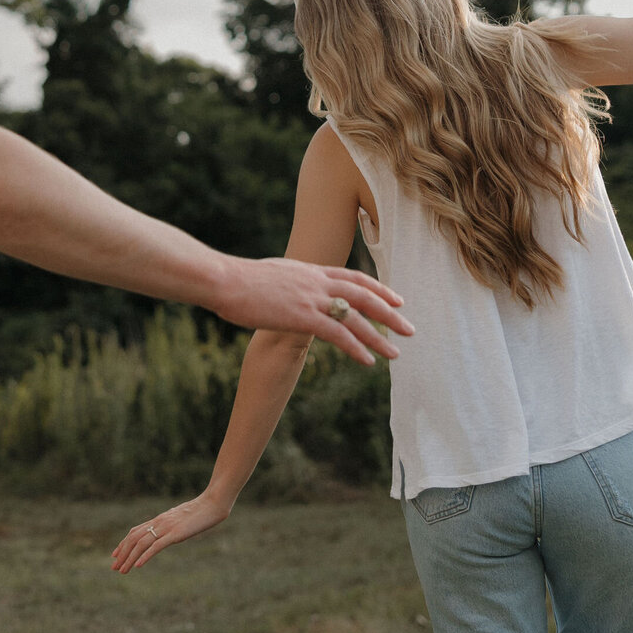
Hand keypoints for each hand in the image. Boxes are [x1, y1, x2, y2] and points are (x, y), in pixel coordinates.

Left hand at [111, 492, 229, 572]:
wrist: (212, 503)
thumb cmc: (201, 511)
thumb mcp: (182, 518)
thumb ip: (173, 525)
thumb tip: (169, 532)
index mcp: (160, 519)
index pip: (135, 531)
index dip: (124, 543)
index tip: (115, 554)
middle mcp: (159, 523)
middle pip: (134, 538)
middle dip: (123, 553)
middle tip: (114, 567)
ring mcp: (166, 528)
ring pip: (141, 543)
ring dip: (130, 558)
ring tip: (122, 570)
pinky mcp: (176, 534)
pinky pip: (156, 546)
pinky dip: (145, 556)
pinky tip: (138, 565)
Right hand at [214, 259, 412, 364]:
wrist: (224, 280)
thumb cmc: (238, 280)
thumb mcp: (272, 274)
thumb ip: (290, 281)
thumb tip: (291, 287)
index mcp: (310, 270)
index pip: (353, 278)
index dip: (378, 289)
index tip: (396, 298)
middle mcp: (317, 281)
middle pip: (364, 296)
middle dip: (389, 314)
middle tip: (409, 328)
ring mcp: (312, 298)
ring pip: (356, 317)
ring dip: (379, 336)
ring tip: (396, 353)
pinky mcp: (303, 316)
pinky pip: (338, 334)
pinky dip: (357, 348)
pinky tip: (369, 361)